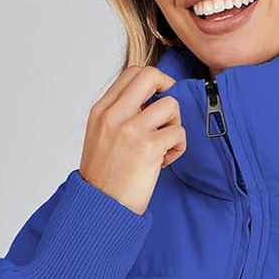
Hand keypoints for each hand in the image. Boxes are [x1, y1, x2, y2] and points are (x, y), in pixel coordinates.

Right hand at [79, 65, 186, 215]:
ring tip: (165, 144)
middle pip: (151, 76)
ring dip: (175, 124)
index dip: (152, 81)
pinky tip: (166, 161)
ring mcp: (131, 130)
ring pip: (171, 105)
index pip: (132, 73)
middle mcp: (114, 115)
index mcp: (101, 110)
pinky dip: (178, 147)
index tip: (158, 99)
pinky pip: (178, 133)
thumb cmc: (104, 177)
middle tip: (168, 113)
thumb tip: (147, 104)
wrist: (100, 206)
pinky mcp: (148, 148)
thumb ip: (118, 116)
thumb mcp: (100, 137)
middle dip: (168, 89)